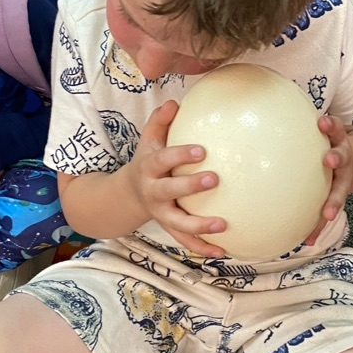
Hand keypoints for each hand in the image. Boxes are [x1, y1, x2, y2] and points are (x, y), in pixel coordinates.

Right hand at [129, 100, 225, 256]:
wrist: (128, 195)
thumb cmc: (148, 161)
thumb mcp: (148, 140)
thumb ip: (160, 121)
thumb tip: (174, 101)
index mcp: (149, 168)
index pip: (163, 159)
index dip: (180, 154)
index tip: (202, 150)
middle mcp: (153, 192)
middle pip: (169, 191)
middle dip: (190, 186)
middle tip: (214, 179)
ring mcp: (161, 213)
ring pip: (178, 224)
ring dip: (199, 227)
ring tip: (223, 225)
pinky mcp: (170, 228)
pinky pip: (186, 241)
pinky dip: (203, 248)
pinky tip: (223, 251)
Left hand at [304, 114, 352, 244]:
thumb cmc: (320, 145)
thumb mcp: (312, 132)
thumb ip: (291, 124)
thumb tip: (254, 111)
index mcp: (336, 140)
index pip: (335, 128)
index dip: (331, 124)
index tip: (322, 121)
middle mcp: (343, 159)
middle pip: (343, 156)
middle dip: (338, 156)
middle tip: (330, 159)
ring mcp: (343, 180)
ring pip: (340, 190)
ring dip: (333, 201)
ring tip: (326, 214)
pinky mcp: (336, 199)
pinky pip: (326, 214)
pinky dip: (317, 227)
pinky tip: (306, 240)